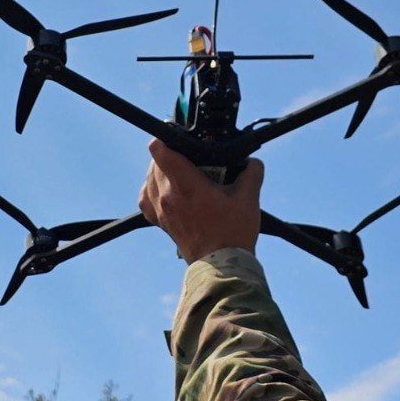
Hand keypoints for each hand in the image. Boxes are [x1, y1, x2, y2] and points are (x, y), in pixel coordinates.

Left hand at [138, 140, 262, 262]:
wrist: (221, 264)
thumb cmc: (233, 233)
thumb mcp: (249, 199)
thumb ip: (252, 173)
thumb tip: (253, 161)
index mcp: (186, 186)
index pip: (160, 151)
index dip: (166, 138)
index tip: (177, 136)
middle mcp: (167, 196)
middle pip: (155, 162)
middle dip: (171, 154)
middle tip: (191, 157)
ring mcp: (160, 210)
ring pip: (149, 178)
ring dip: (161, 171)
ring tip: (181, 173)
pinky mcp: (159, 221)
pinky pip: (146, 198)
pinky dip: (153, 189)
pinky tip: (167, 190)